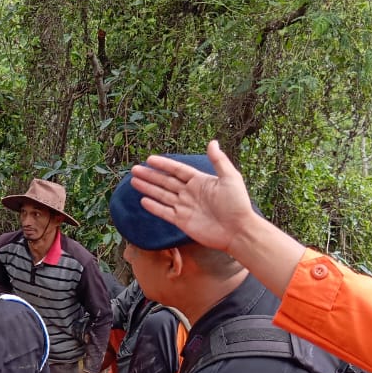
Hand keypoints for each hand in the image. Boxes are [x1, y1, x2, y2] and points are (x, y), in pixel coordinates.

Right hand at [130, 140, 253, 252]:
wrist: (238, 231)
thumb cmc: (237, 204)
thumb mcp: (230, 178)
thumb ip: (219, 160)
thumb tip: (212, 142)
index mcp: (200, 181)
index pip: (177, 170)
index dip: (164, 164)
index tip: (149, 159)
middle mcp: (190, 193)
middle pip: (165, 182)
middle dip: (150, 176)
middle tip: (135, 169)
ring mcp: (184, 207)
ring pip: (162, 195)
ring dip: (148, 188)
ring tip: (134, 181)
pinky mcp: (182, 221)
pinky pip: (164, 212)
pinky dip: (154, 207)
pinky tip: (143, 201)